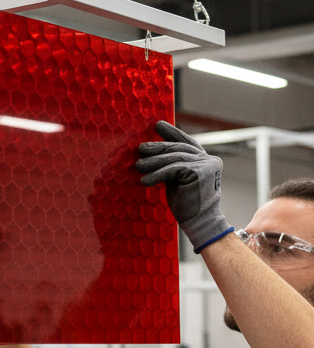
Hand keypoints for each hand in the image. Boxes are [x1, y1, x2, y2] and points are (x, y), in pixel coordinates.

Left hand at [136, 120, 232, 251]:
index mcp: (206, 160)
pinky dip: (157, 175)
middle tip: (140, 148)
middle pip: (178, 149)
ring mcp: (207, 165)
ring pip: (174, 159)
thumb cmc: (186, 203)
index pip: (187, 142)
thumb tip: (151, 153)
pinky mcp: (199, 173)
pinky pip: (173, 170)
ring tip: (138, 166)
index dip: (172, 133)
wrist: (199, 222)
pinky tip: (144, 181)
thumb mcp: (178, 180)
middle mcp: (209, 160)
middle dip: (158, 148)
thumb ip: (173, 166)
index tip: (158, 125)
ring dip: (153, 162)